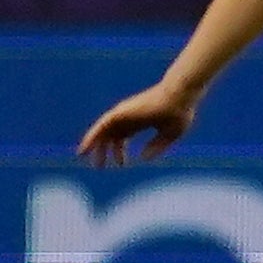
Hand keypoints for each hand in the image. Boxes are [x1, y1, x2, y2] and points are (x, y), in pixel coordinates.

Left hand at [78, 82, 199, 166]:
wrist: (180, 96)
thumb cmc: (179, 113)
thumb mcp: (170, 134)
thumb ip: (158, 147)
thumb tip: (143, 159)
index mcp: (140, 122)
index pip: (123, 137)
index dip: (120, 152)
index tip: (120, 165)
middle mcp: (129, 117)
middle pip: (110, 136)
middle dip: (104, 151)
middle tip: (99, 166)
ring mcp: (123, 114)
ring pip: (102, 131)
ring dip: (93, 144)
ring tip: (83, 157)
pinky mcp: (120, 113)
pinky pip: (100, 126)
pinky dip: (91, 136)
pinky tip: (85, 148)